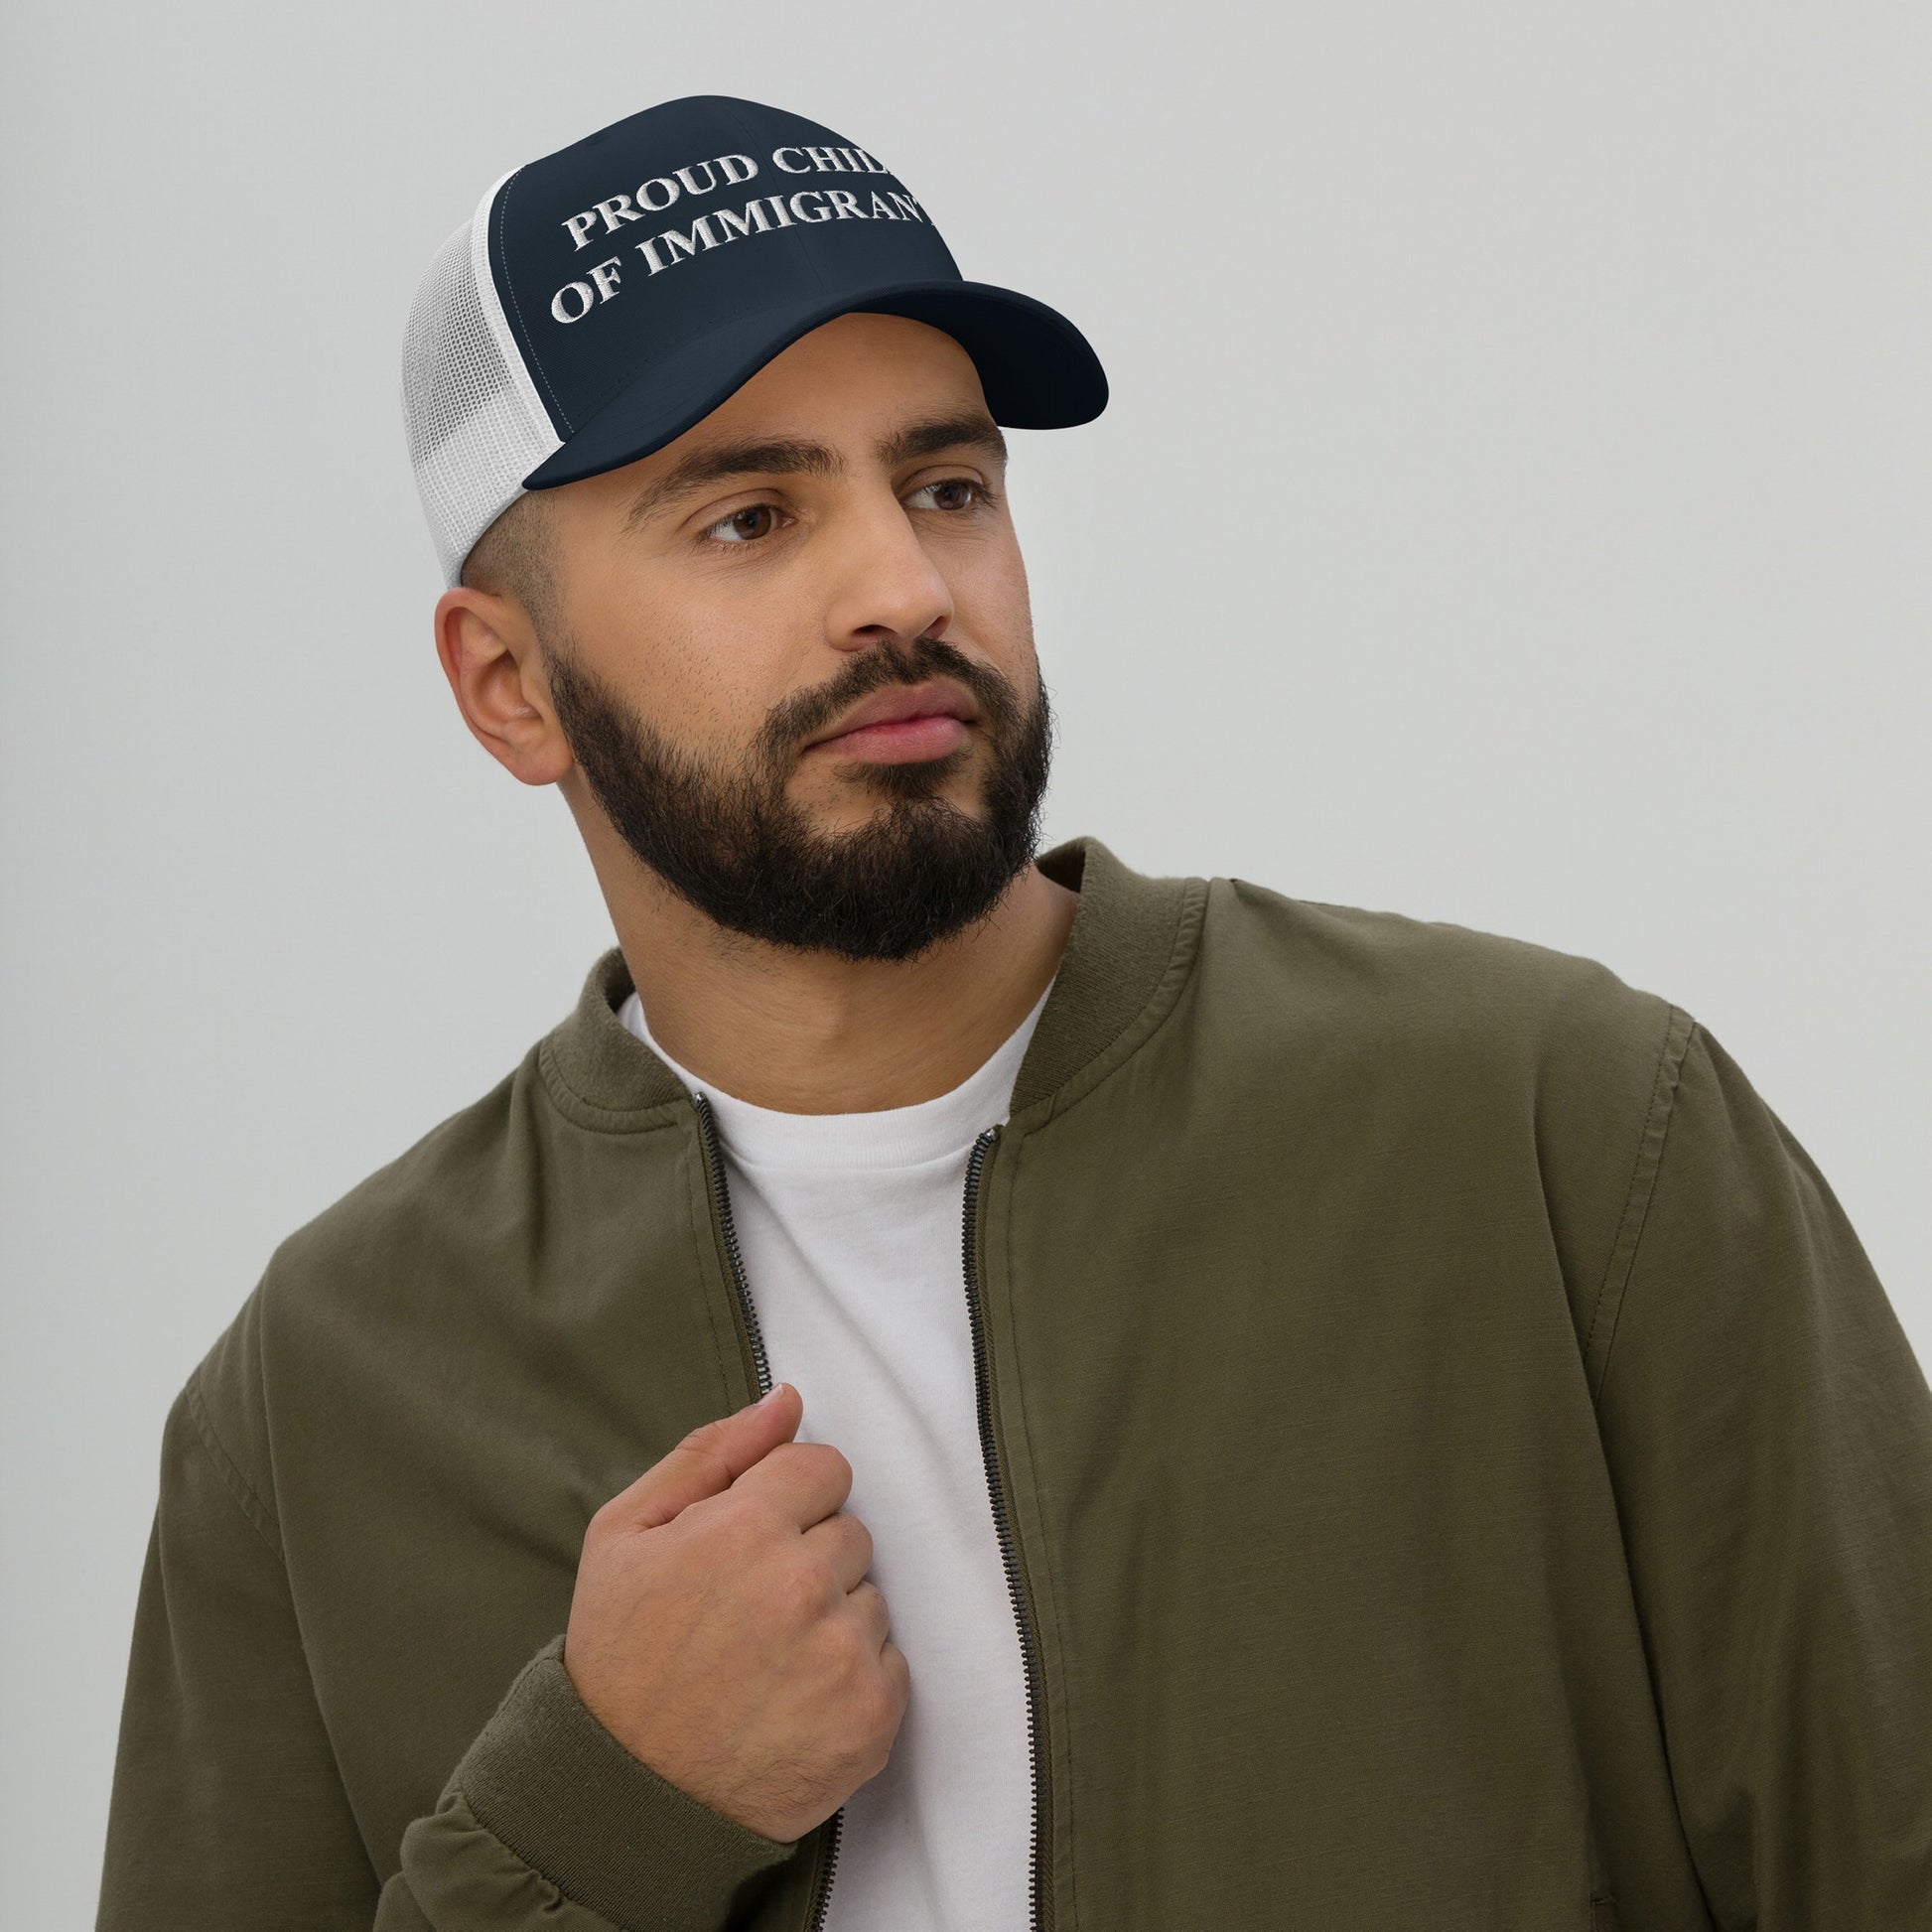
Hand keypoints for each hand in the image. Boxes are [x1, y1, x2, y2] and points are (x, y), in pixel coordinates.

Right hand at [562, 1382, 908, 1844]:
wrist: (624, 1798)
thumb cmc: (618, 1657)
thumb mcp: (626, 1533)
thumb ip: (713, 1452)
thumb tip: (788, 1400)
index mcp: (744, 1528)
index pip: (823, 1466)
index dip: (785, 1500)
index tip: (749, 1542)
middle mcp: (803, 1585)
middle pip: (850, 1530)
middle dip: (808, 1556)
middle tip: (748, 1611)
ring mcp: (842, 1655)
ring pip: (871, 1596)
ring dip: (832, 1618)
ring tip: (766, 1661)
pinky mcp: (871, 1717)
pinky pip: (891, 1661)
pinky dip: (852, 1677)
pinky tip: (793, 1700)